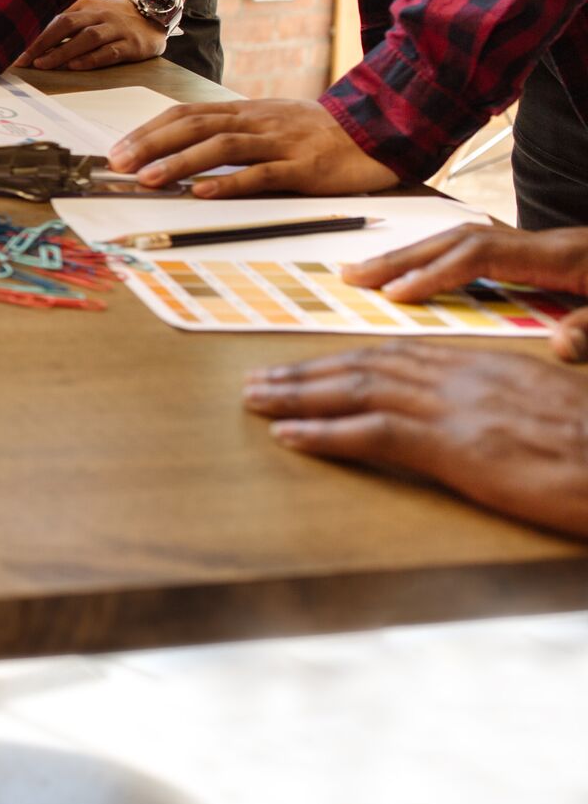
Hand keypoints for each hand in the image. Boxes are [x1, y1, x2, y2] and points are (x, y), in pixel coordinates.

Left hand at [16, 0, 167, 70]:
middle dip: (42, 42)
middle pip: (67, 24)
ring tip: (43, 64)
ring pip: (87, 38)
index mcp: (84, 5)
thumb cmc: (109, 17)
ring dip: (63, 51)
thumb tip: (26, 40)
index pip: (55, 16)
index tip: (13, 48)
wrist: (153, 11)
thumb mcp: (87, 12)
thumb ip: (62, 22)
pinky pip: (110, 51)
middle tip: (24, 59)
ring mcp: (116, 29)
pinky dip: (92, 59)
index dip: (33, 32)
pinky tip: (75, 66)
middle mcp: (99, 14)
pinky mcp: (132, 45)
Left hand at [110, 99, 399, 196]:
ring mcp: (282, 142)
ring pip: (223, 147)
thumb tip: (185, 152)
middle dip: (152, 144)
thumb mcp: (273, 126)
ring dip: (181, 163)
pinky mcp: (307, 167)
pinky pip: (264, 173)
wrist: (385, 129)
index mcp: (247, 112)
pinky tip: (204, 194)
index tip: (119, 149)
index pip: (187, 114)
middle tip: (118, 164)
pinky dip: (231, 183)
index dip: (150, 130)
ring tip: (148, 179)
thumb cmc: (322, 135)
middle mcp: (259, 121)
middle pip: (195, 126)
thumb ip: (235, 135)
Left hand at [245, 343, 587, 540]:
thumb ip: (506, 402)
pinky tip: (288, 436)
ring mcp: (457, 409)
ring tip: (255, 402)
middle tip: (257, 381)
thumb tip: (480, 414)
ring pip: (357, 391)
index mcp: (484, 367)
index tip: (304, 367)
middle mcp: (463, 377)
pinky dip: (325, 433)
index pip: (397, 357)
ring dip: (298, 396)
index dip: (343, 361)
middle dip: (306, 373)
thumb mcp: (547, 411)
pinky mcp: (458, 446)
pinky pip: (375, 434)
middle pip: (366, 367)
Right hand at [340, 225, 587, 360]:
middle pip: (459, 240)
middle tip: (351, 276)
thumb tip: (561, 345)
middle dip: (403, 257)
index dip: (435, 273)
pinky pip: (479, 252)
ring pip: (465, 241)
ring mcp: (548, 247)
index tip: (395, 295)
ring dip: (414, 256)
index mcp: (566, 257)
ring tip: (368, 273)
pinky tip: (421, 277)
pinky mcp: (552, 258)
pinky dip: (440, 261)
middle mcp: (549, 244)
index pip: (482, 255)